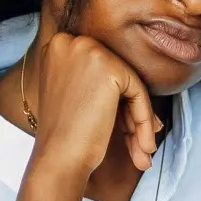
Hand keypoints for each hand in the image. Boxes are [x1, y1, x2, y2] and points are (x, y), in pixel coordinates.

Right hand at [23, 32, 157, 184]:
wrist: (57, 158)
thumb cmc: (64, 135)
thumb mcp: (74, 95)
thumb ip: (95, 80)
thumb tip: (132, 88)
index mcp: (58, 45)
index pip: (100, 69)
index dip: (115, 101)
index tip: (125, 129)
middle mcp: (70, 41)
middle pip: (116, 74)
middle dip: (130, 111)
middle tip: (139, 142)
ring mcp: (89, 51)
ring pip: (130, 84)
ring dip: (140, 120)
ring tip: (142, 152)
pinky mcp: (109, 68)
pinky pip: (138, 92)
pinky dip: (143, 119)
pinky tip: (143, 147)